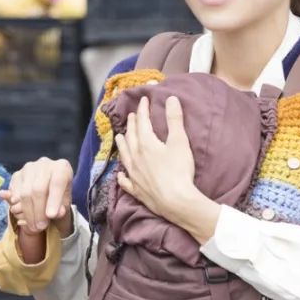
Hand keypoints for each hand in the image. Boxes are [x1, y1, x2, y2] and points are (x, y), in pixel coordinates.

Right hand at [0, 157, 73, 235]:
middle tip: (40, 227)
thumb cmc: (59, 198)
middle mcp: (44, 164)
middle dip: (38, 211)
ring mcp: (28, 168)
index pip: (57, 183)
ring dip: (27, 213)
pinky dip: (18, 207)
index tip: (51, 216)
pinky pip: (14, 193)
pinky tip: (24, 215)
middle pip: (38, 189)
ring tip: (33, 226)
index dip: (53, 200)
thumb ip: (62, 209)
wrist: (47, 190)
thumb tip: (56, 213)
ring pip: (24, 193)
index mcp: (61, 168)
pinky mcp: (17, 174)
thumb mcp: (65, 205)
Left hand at [114, 96, 219, 241]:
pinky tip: (120, 175)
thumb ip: (174, 120)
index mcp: (146, 144)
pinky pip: (125, 181)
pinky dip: (122, 176)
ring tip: (119, 136)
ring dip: (122, 144)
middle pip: (131, 137)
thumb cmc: (179, 170)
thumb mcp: (179, 142)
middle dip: (132, 124)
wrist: (176, 201)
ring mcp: (134, 174)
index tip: (143, 100)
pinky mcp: (136, 190)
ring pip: (124, 155)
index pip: (142, 122)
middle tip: (132, 116)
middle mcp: (135, 157)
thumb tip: (171, 99)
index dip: (143, 109)